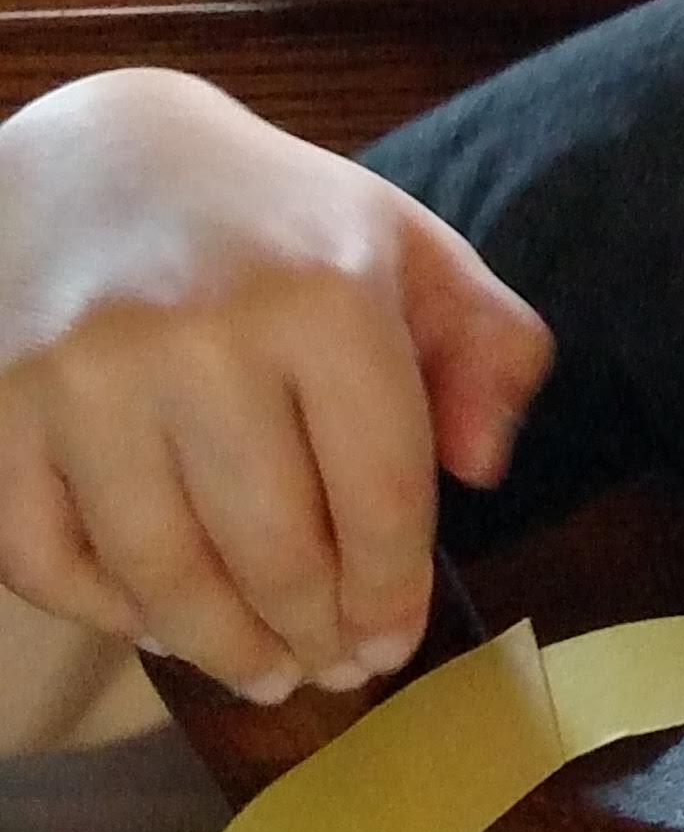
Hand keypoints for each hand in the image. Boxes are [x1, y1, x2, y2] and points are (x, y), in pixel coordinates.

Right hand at [0, 71, 551, 702]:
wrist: (99, 162)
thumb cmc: (274, 225)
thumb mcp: (408, 252)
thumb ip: (489, 348)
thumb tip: (482, 469)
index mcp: (322, 297)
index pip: (380, 498)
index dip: (391, 594)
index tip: (391, 644)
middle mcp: (196, 338)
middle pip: (273, 555)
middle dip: (314, 635)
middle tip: (329, 668)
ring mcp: (80, 379)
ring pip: (161, 578)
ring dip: (221, 648)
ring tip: (260, 668)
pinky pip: (45, 560)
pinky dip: (102, 611)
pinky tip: (155, 620)